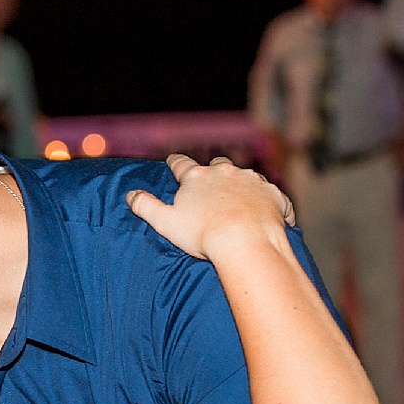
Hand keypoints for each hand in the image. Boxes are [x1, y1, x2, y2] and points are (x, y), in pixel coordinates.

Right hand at [125, 154, 293, 260]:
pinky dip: (270, 204)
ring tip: (243, 202)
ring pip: (246, 177)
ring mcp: (252, 181)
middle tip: (213, 179)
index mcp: (197, 177)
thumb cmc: (203, 235)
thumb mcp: (166, 222)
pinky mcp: (274, 195)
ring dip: (243, 186)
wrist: (245, 242)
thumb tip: (129, 194)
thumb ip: (146, 206)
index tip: (172, 161)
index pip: (181, 165)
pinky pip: (273, 197)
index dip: (176, 163)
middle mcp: (225, 172)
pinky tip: (271, 217)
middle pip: (218, 164)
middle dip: (214, 170)